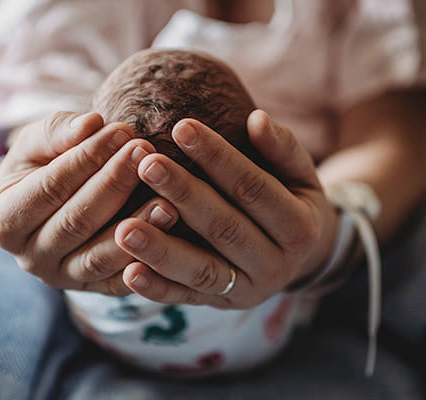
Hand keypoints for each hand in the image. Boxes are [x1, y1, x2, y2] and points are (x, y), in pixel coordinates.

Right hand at [0, 111, 179, 294]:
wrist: (60, 198)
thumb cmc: (47, 162)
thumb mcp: (39, 142)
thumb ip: (59, 130)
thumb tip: (90, 124)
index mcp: (4, 221)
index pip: (49, 188)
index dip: (86, 158)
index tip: (121, 130)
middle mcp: (29, 258)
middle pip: (76, 222)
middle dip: (114, 183)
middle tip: (147, 152)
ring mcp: (63, 279)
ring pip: (100, 256)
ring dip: (137, 224)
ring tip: (168, 196)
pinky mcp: (96, 291)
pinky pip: (123, 281)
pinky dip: (148, 261)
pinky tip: (173, 231)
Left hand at [115, 110, 338, 308]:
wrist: (301, 259)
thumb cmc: (291, 201)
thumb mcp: (300, 175)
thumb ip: (282, 148)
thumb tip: (258, 119)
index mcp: (300, 228)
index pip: (253, 189)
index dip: (218, 158)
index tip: (181, 127)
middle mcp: (277, 266)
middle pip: (225, 228)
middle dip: (184, 195)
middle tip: (146, 165)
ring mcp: (248, 291)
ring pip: (202, 271)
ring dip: (162, 250)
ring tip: (124, 226)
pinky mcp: (220, 306)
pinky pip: (185, 299)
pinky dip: (157, 289)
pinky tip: (128, 272)